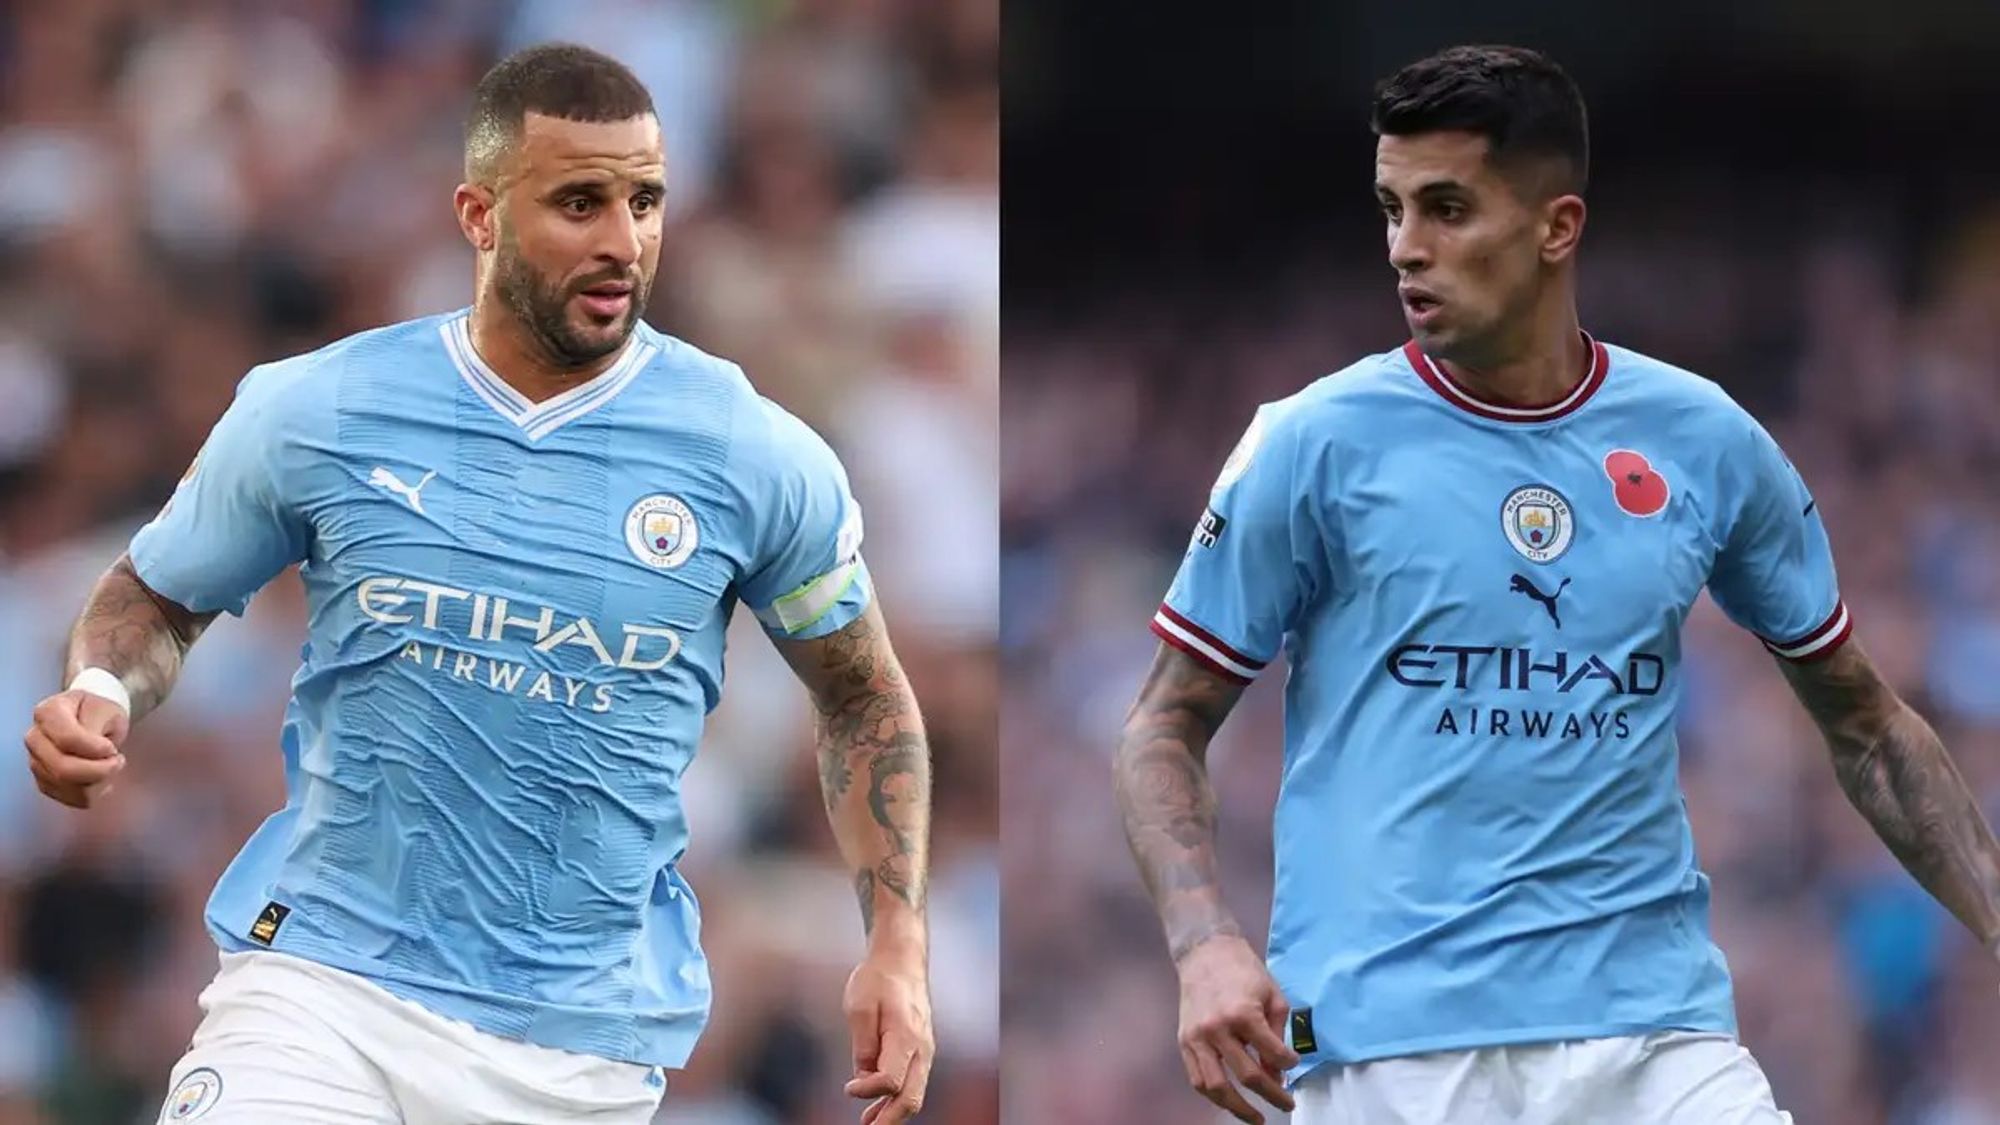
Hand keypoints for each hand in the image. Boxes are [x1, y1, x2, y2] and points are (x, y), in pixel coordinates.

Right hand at [23, 689, 128, 808]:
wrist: (92, 716)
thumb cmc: (98, 710)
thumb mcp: (104, 709)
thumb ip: (95, 729)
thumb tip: (94, 753)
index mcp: (47, 713)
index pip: (67, 739)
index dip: (95, 749)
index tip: (112, 747)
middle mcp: (35, 739)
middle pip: (62, 769)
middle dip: (99, 770)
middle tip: (118, 760)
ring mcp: (36, 762)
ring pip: (67, 787)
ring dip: (99, 783)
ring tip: (111, 767)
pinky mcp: (45, 782)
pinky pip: (70, 799)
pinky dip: (93, 793)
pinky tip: (103, 780)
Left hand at [843, 949, 933, 1122]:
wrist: (901, 961)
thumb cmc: (878, 980)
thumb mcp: (859, 1006)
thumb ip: (862, 1045)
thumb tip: (863, 1076)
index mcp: (906, 1036)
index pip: (891, 1081)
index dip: (868, 1091)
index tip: (848, 1088)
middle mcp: (922, 1048)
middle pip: (910, 1097)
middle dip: (889, 1121)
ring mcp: (924, 1051)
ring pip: (914, 1094)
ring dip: (892, 1114)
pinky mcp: (920, 1051)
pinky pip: (913, 1082)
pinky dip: (897, 1100)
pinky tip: (877, 1110)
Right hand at [1176, 933, 1299, 1123]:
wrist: (1205, 952)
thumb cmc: (1244, 971)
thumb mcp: (1272, 995)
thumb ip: (1278, 1034)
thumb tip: (1278, 1071)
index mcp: (1244, 1014)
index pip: (1273, 1054)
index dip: (1288, 1065)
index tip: (1293, 1066)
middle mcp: (1218, 1029)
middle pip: (1247, 1076)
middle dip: (1272, 1095)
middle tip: (1287, 1103)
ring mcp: (1197, 1038)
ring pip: (1216, 1087)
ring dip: (1238, 1108)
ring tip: (1256, 1117)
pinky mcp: (1183, 1042)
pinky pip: (1197, 1078)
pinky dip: (1214, 1095)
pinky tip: (1229, 1101)